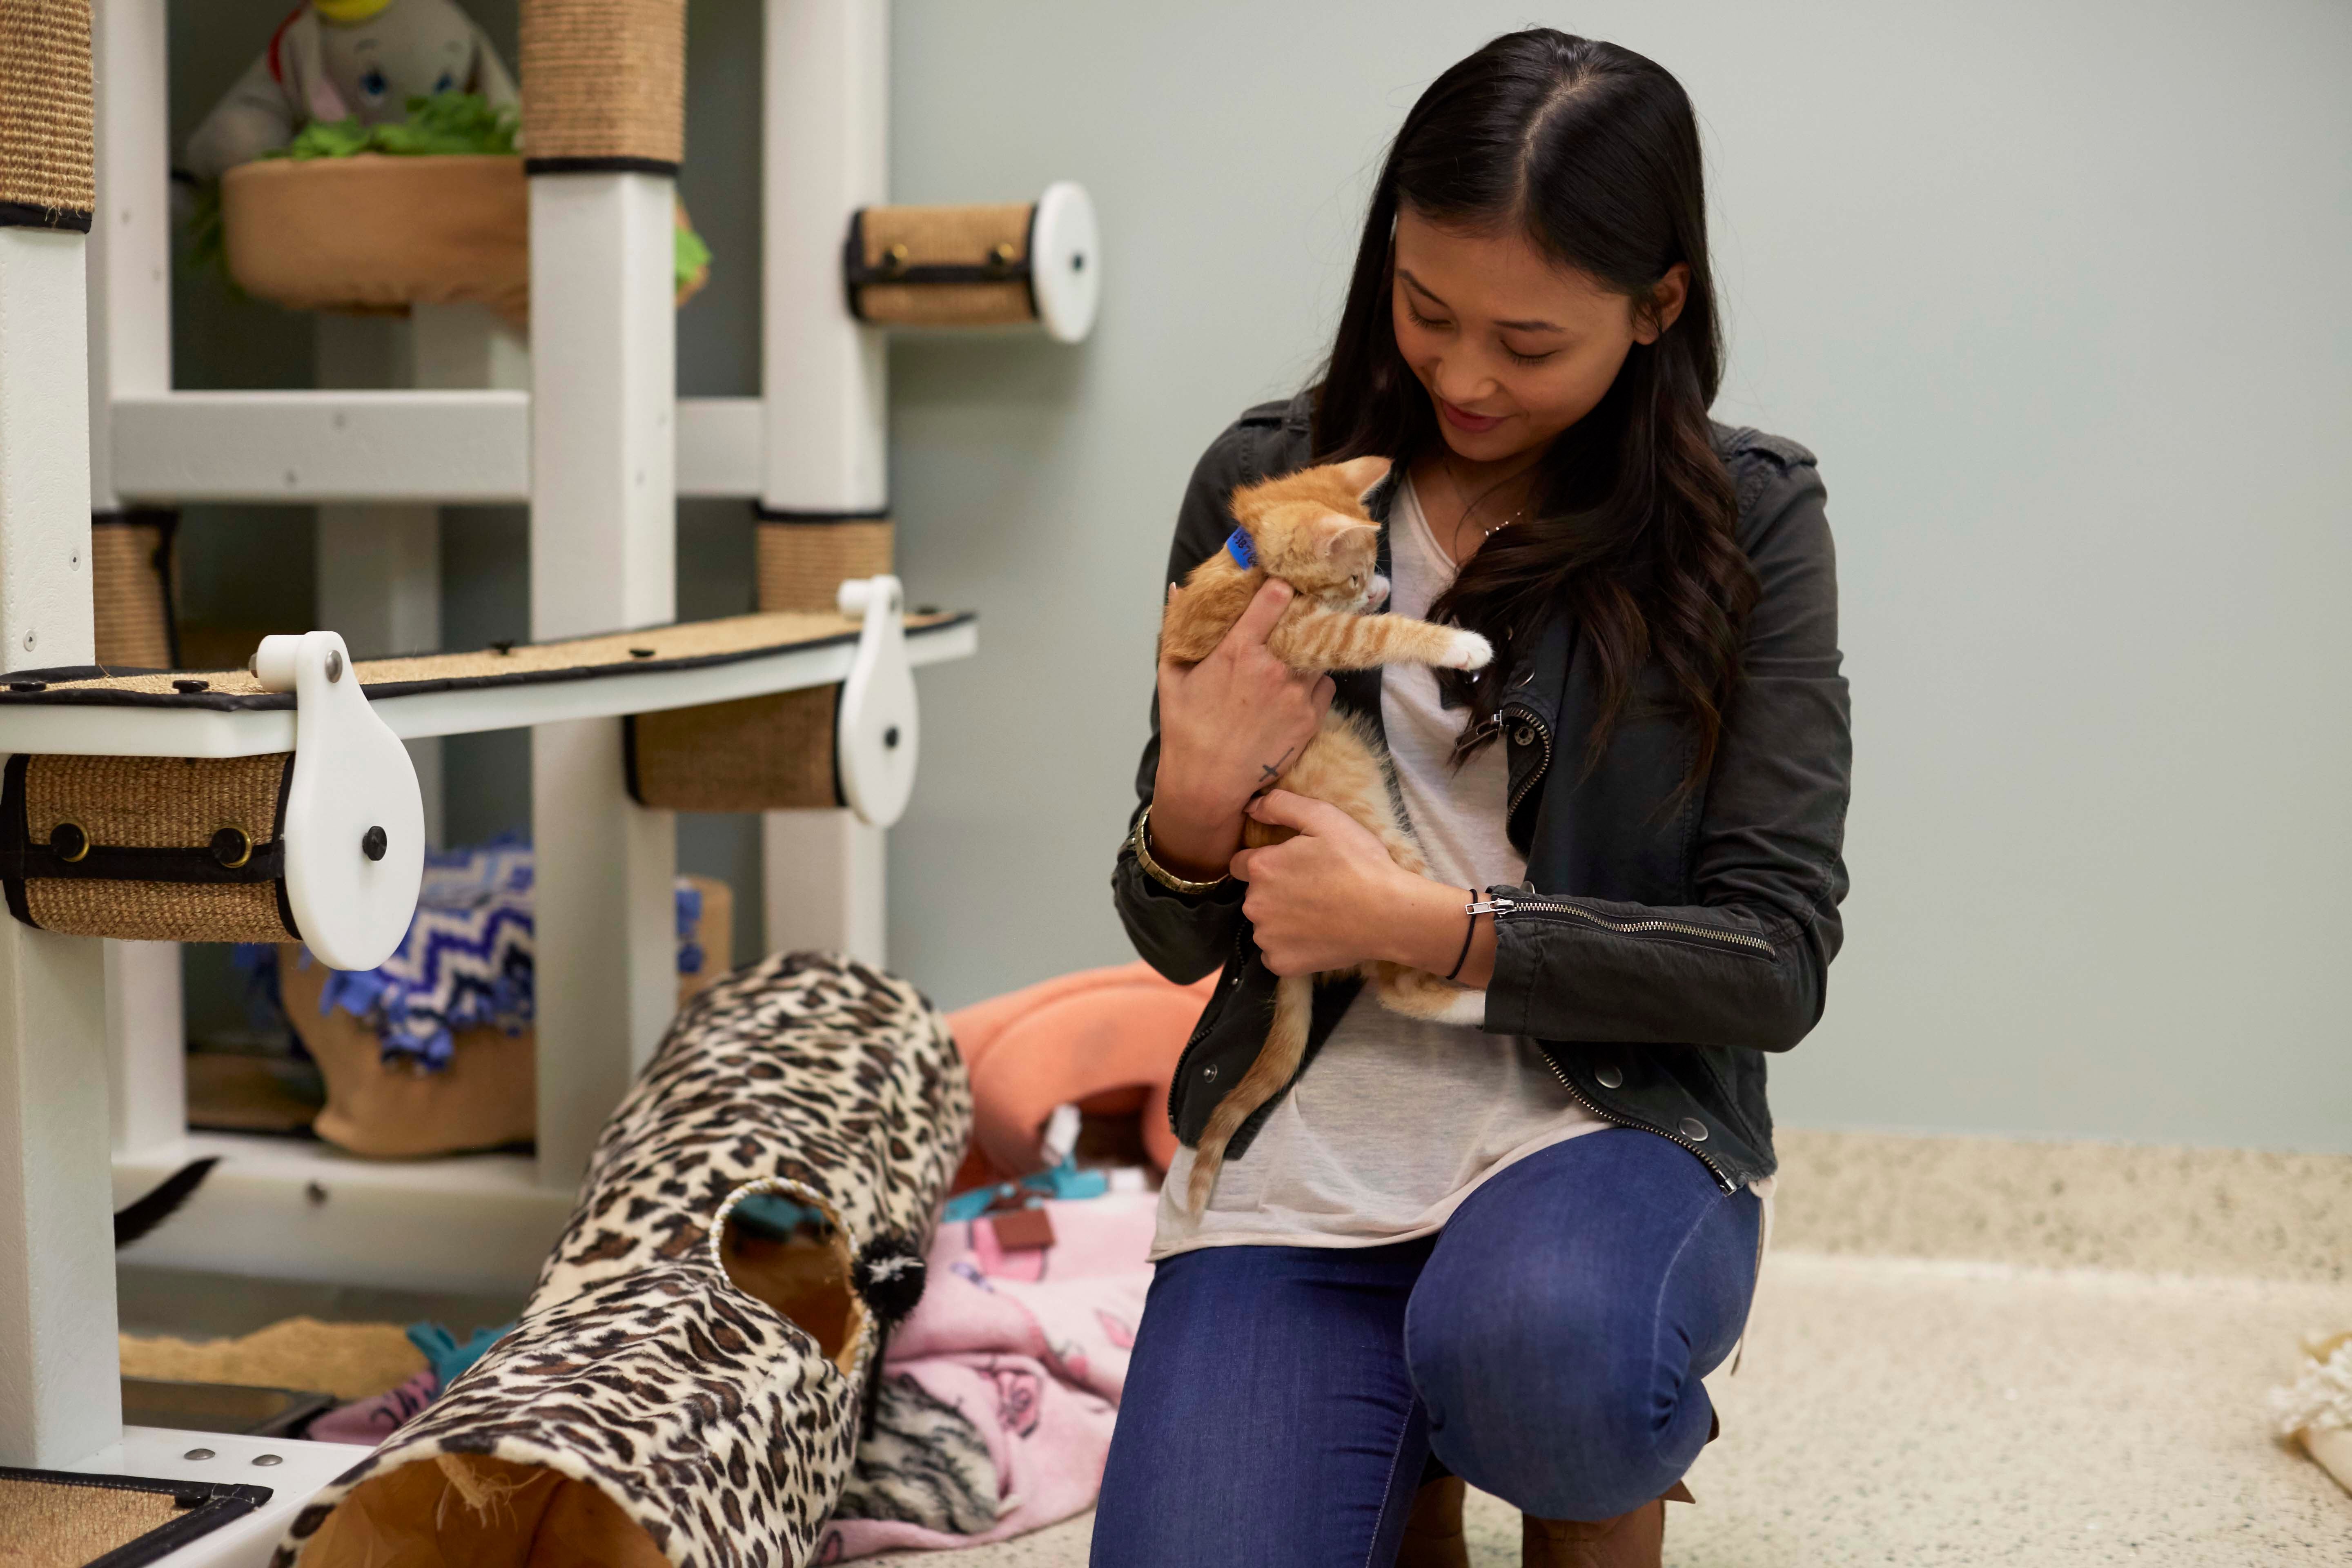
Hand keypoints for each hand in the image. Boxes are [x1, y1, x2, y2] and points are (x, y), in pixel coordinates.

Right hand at [1149, 581, 1334, 880]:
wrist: (1208, 782)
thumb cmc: (1186, 727)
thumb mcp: (1172, 674)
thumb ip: (1176, 627)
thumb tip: (1177, 588)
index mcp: (1240, 650)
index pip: (1275, 597)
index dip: (1280, 586)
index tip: (1281, 584)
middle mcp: (1275, 668)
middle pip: (1306, 622)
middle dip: (1300, 617)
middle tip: (1294, 617)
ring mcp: (1297, 694)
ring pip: (1317, 654)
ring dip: (1308, 652)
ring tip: (1292, 658)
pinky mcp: (1311, 718)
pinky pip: (1325, 685)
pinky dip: (1314, 682)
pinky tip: (1294, 689)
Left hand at [1228, 791, 1420, 974]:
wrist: (1389, 914)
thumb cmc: (1359, 863)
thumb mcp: (1324, 818)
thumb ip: (1281, 805)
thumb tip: (1250, 807)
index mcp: (1261, 868)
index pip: (1240, 863)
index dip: (1266, 861)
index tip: (1291, 866)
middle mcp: (1255, 904)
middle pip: (1254, 894)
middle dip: (1275, 890)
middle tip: (1313, 888)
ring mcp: (1267, 938)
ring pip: (1265, 924)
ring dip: (1282, 919)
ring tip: (1318, 912)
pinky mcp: (1281, 963)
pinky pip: (1275, 953)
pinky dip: (1290, 947)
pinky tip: (1316, 936)